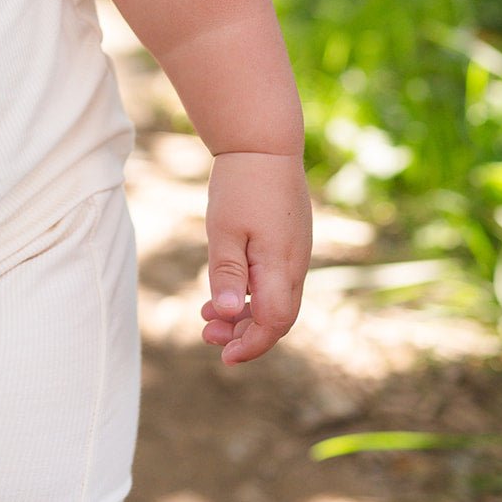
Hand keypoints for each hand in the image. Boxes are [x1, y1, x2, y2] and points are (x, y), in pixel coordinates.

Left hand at [199, 151, 311, 364]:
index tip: (224, 357)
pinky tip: (223, 293)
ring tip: (206, 318)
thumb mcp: (224, 230)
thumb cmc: (241, 186)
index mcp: (281, 266)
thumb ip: (226, 273)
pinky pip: (273, 281)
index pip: (274, 322)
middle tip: (207, 337)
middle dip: (243, 334)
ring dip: (243, 315)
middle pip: (277, 318)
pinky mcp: (288, 243)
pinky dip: (249, 294)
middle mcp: (295, 265)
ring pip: (274, 300)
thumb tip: (224, 314)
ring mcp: (295, 253)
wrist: (264, 144)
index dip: (251, 345)